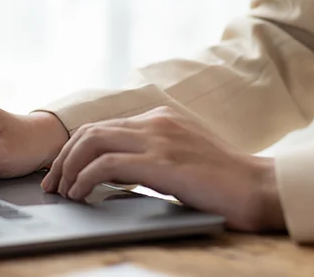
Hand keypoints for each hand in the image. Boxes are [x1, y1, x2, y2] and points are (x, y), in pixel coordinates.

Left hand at [41, 106, 284, 231]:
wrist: (260, 189)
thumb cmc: (224, 182)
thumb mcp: (183, 157)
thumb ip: (153, 154)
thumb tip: (116, 171)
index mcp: (161, 118)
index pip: (104, 127)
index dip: (76, 149)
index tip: (63, 173)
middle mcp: (156, 122)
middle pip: (90, 131)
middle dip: (64, 158)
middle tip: (53, 184)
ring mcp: (159, 139)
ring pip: (92, 142)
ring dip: (69, 168)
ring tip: (63, 192)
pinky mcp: (161, 162)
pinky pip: (106, 165)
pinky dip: (85, 179)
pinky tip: (81, 195)